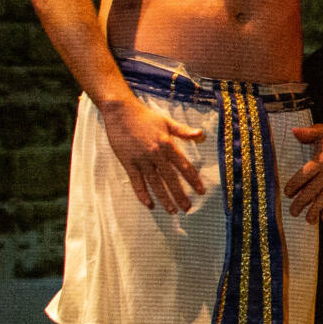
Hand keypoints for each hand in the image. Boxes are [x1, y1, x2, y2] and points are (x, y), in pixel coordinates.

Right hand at [98, 95, 205, 213]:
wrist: (121, 113)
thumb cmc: (146, 117)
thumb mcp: (167, 122)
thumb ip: (184, 131)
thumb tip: (201, 135)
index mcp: (167, 145)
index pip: (184, 166)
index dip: (193, 180)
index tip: (201, 191)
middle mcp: (156, 154)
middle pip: (171, 179)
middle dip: (180, 195)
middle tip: (188, 208)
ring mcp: (141, 160)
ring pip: (155, 183)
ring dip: (164, 198)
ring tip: (173, 210)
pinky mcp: (128, 163)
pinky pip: (136, 182)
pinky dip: (142, 194)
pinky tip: (150, 205)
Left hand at [285, 117, 322, 221]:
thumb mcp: (322, 130)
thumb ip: (307, 133)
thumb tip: (294, 131)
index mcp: (321, 160)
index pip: (304, 176)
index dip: (294, 186)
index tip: (288, 193)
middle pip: (312, 191)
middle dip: (301, 203)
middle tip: (293, 212)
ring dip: (315, 210)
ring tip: (308, 220)